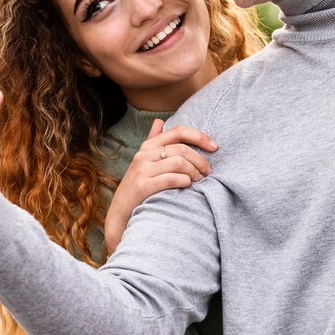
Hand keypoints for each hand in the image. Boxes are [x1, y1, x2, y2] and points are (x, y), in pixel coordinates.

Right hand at [104, 119, 217, 255]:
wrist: (120, 213)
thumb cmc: (138, 186)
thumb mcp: (144, 161)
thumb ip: (152, 141)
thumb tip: (159, 120)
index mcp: (148, 146)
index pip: (177, 131)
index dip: (199, 136)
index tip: (214, 146)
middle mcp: (144, 155)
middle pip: (181, 149)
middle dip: (200, 160)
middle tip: (208, 172)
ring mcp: (142, 170)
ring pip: (178, 162)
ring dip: (194, 172)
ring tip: (199, 181)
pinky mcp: (142, 186)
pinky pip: (170, 179)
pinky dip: (184, 181)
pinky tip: (188, 186)